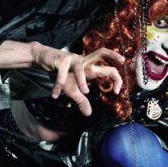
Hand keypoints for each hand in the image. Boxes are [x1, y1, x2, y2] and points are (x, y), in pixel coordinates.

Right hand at [0, 41, 124, 116]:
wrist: (44, 58)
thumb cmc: (62, 73)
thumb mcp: (73, 89)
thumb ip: (81, 101)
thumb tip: (88, 114)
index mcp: (90, 67)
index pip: (107, 69)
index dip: (115, 78)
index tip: (117, 92)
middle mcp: (84, 61)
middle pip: (100, 52)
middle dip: (112, 55)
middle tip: (123, 60)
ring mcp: (72, 59)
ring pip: (80, 68)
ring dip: (82, 80)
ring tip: (84, 92)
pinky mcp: (60, 60)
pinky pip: (61, 74)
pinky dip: (58, 85)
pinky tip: (55, 95)